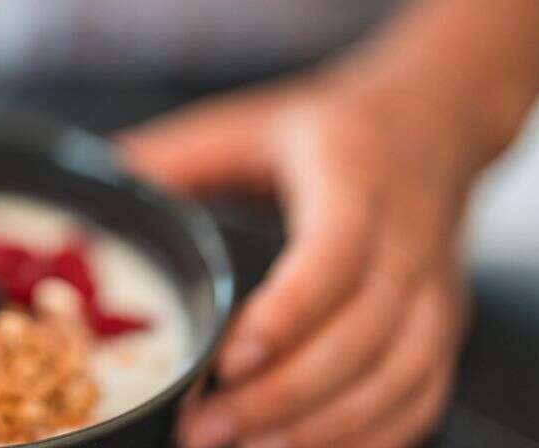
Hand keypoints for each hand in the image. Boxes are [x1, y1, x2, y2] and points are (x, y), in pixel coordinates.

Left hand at [119, 62, 488, 447]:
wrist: (431, 124)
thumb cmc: (327, 130)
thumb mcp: (246, 123)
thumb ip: (170, 158)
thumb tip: (93, 188)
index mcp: (354, 179)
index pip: (332, 257)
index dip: (286, 315)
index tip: (227, 361)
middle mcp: (408, 240)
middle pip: (361, 334)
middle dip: (282, 395)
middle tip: (206, 430)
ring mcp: (436, 292)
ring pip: (395, 379)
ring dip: (321, 428)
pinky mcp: (445, 331)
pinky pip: (419, 400)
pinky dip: (367, 439)